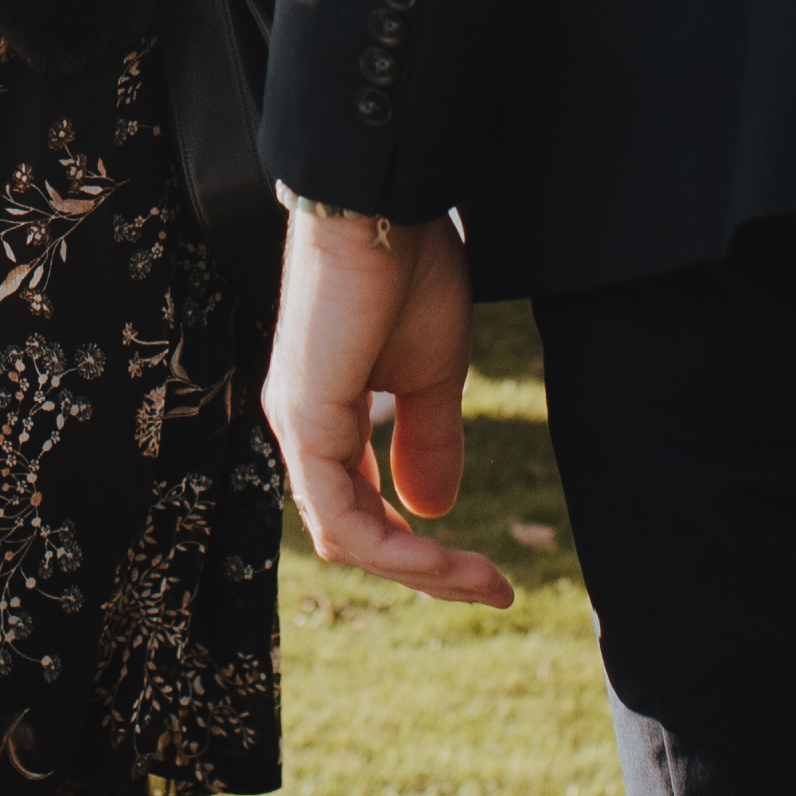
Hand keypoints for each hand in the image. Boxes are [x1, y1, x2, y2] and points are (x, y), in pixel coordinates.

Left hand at [266, 205, 512, 607]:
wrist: (384, 208)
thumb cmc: (409, 271)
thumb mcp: (432, 373)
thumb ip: (428, 439)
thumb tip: (432, 510)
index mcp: (330, 419)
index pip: (366, 514)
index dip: (426, 553)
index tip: (493, 572)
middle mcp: (307, 431)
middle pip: (357, 537)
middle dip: (429, 573)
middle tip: (494, 588)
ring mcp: (301, 429)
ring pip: (349, 538)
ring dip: (419, 570)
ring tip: (481, 578)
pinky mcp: (305, 422)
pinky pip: (342, 518)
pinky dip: (395, 549)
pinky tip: (443, 555)